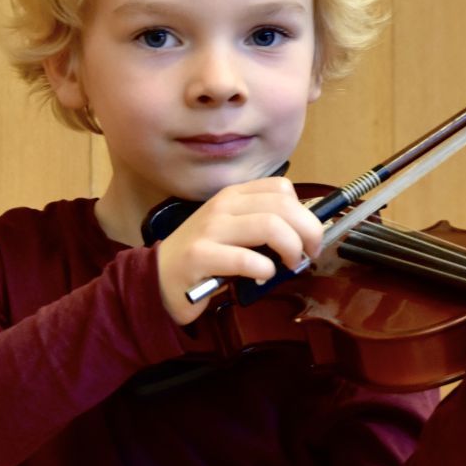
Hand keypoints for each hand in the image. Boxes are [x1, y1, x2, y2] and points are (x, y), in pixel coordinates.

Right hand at [153, 177, 323, 326]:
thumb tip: (305, 235)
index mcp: (234, 196)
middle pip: (284, 206)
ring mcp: (210, 229)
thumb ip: (263, 224)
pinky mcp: (200, 256)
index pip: (281, 188)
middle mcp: (222, 206)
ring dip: (290, 249)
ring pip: (270, 227)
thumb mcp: (233, 230)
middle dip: (308, 232)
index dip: (305, 213)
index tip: (308, 238)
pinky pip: (247, 259)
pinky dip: (265, 270)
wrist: (157, 278)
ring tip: (288, 266)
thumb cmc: (204, 256)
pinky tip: (261, 278)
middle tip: (308, 254)